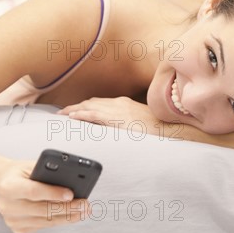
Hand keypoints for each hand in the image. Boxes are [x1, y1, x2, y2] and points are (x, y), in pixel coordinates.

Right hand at [0, 160, 89, 232]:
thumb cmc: (17, 174)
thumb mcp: (29, 166)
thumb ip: (47, 172)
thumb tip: (72, 181)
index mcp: (9, 187)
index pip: (34, 192)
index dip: (54, 193)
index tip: (71, 194)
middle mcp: (9, 206)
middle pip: (43, 210)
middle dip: (68, 208)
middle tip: (85, 204)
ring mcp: (13, 220)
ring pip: (46, 221)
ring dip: (68, 217)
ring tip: (83, 210)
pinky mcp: (18, 229)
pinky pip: (43, 225)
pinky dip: (58, 220)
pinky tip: (70, 215)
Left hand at [58, 96, 187, 139]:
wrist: (170, 127)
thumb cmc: (159, 128)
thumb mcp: (141, 123)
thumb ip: (129, 123)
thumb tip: (122, 130)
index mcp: (124, 104)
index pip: (100, 103)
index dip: (85, 106)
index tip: (75, 110)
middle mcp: (119, 103)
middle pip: (92, 102)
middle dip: (76, 107)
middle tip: (63, 113)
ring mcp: (118, 109)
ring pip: (89, 106)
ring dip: (74, 110)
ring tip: (62, 115)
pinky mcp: (117, 117)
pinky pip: (94, 114)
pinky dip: (81, 115)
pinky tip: (72, 118)